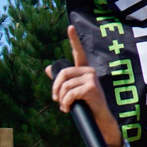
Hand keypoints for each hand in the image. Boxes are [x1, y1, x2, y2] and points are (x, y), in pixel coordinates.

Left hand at [49, 28, 121, 146]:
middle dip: (55, 89)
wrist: (98, 119)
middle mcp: (89, 71)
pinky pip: (70, 94)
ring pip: (65, 86)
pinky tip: (69, 109)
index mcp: (84, 70)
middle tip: (56, 100)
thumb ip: (61, 80)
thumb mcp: (72, 91)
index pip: (77, 52)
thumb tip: (48, 68)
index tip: (69, 27)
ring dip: (61, 100)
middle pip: (63, 73)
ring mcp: (92, 78)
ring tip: (66, 106)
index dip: (73, 39)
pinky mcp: (91, 88)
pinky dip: (66, 104)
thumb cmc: (85, 106)